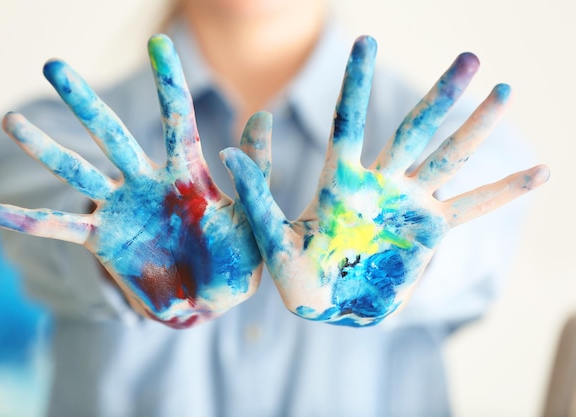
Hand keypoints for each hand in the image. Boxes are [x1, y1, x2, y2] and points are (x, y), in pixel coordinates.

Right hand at [0, 35, 271, 328]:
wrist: (210, 301)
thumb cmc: (237, 259)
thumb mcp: (252, 213)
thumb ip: (256, 167)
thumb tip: (263, 112)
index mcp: (187, 176)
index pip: (178, 120)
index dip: (169, 83)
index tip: (159, 45)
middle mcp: (147, 184)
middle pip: (112, 135)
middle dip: (84, 103)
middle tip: (54, 65)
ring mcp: (122, 210)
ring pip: (78, 172)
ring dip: (46, 149)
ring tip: (13, 121)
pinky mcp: (103, 240)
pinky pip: (60, 228)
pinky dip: (27, 222)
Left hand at [221, 35, 549, 326]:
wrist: (329, 309)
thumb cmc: (298, 279)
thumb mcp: (274, 239)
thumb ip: (258, 196)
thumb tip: (229, 151)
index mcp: (342, 181)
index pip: (349, 122)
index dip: (357, 84)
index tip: (365, 43)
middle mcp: (380, 184)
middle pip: (415, 129)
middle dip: (442, 93)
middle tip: (471, 57)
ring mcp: (409, 205)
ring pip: (449, 157)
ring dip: (477, 127)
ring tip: (504, 92)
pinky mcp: (432, 231)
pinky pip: (475, 207)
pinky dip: (505, 190)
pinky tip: (541, 171)